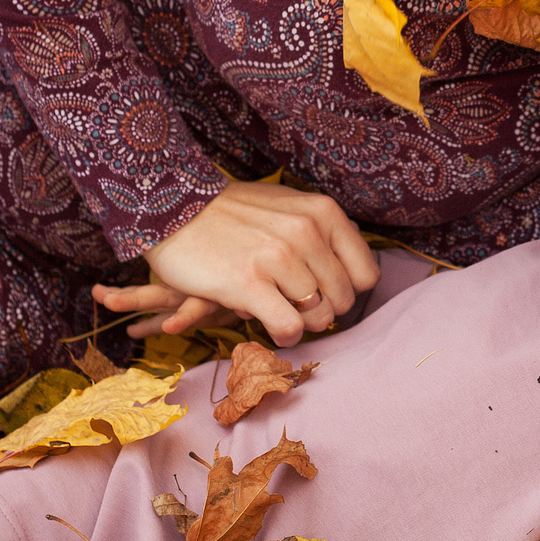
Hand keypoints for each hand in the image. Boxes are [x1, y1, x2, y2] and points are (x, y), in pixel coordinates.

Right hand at [98, 181, 379, 346]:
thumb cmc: (233, 212)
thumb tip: (353, 268)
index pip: (366, 274)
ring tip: (275, 307)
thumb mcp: (288, 205)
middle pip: (343, 301)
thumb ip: (322, 231)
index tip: (325, 292)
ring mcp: (278, 258)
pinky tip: (270, 325)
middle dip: (322, 311)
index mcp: (323, 213)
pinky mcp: (248, 283)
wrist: (173, 208)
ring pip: (319, 318)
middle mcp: (306, 233)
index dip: (347, 290)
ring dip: (300, 323)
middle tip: (295, 305)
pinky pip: (288, 328)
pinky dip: (284, 335)